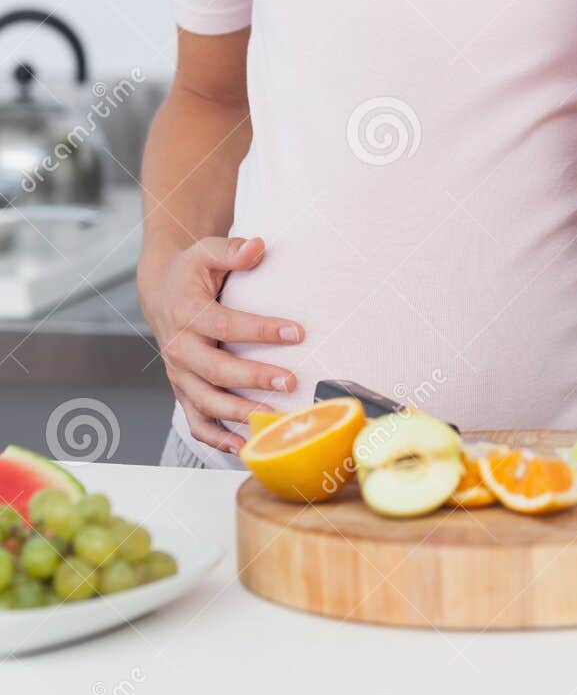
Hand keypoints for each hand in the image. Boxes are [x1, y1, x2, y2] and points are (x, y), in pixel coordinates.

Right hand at [150, 236, 302, 453]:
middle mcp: (179, 348)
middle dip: (254, 379)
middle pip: (215, 371)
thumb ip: (232, 250)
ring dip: (240, 414)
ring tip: (275, 417)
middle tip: (291, 381)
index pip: (225, 325)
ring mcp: (180, 374)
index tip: (296, 332)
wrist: (162, 292)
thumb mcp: (207, 251)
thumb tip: (257, 247)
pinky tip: (245, 446)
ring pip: (206, 403)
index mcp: (187, 312)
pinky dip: (217, 439)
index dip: (260, 330)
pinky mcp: (183, 391)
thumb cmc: (191, 273)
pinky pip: (196, 422)